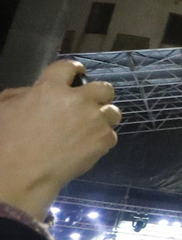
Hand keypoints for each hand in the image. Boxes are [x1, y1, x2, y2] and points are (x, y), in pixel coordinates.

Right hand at [0, 60, 120, 219]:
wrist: (21, 172)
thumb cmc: (7, 140)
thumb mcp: (5, 107)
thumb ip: (24, 94)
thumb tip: (33, 92)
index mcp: (51, 87)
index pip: (70, 67)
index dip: (75, 71)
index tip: (78, 76)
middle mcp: (79, 100)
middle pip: (104, 88)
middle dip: (98, 95)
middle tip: (88, 105)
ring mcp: (94, 120)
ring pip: (113, 112)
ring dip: (103, 117)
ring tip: (90, 128)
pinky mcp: (104, 140)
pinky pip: (111, 135)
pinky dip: (101, 140)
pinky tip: (87, 147)